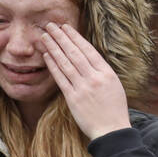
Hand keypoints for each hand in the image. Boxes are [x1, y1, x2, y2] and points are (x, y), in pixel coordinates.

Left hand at [40, 23, 130, 139]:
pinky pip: (60, 78)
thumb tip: (87, 58)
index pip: (87, 50)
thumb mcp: (113, 85)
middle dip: (61, 37)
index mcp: (106, 73)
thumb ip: (100, 71)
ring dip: (53, 48)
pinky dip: (53, 65)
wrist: (111, 130)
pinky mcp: (73, 98)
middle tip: (50, 25)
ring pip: (65, 63)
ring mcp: (83, 88)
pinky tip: (46, 55)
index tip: (65, 27)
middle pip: (74, 53)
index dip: (74, 37)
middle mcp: (94, 78)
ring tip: (44, 36)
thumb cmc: (113, 108)